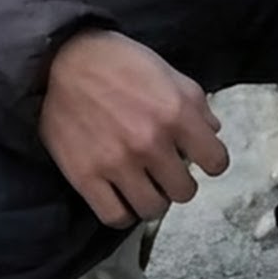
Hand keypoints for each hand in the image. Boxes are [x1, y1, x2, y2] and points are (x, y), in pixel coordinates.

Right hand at [37, 29, 229, 227]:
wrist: (61, 61)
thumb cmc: (118, 62)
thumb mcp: (168, 72)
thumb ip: (196, 105)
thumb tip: (212, 133)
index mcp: (176, 113)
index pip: (216, 162)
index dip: (210, 160)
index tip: (198, 157)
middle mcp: (150, 142)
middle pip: (185, 192)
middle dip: (179, 181)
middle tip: (165, 169)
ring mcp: (117, 163)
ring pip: (153, 210)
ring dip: (153, 199)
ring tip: (144, 184)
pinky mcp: (86, 177)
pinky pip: (116, 217)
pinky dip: (123, 212)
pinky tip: (122, 196)